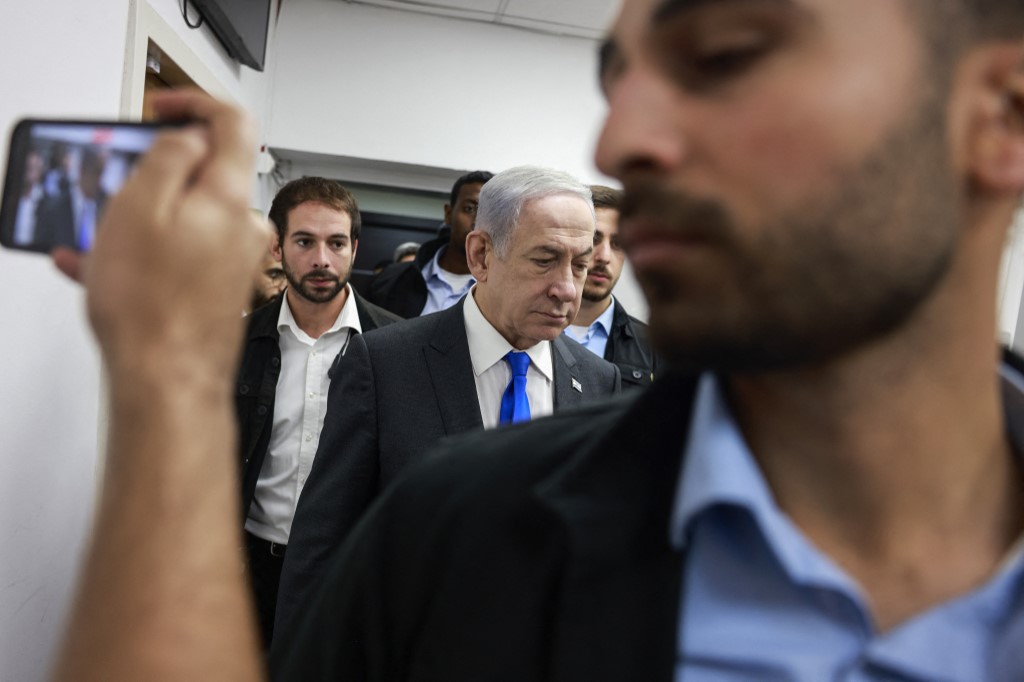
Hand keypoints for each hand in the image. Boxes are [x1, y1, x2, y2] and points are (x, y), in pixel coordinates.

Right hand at [67, 90, 270, 381]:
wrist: (168, 380)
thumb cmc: (151, 305)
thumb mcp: (139, 205)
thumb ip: (169, 157)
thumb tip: (189, 136)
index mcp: (228, 196)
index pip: (232, 122)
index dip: (195, 103)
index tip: (162, 107)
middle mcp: (241, 226)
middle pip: (205, 173)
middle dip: (156, 173)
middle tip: (117, 184)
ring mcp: (235, 259)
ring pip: (186, 218)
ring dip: (141, 219)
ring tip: (96, 238)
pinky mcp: (221, 287)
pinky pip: (182, 254)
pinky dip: (147, 252)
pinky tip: (103, 267)